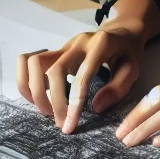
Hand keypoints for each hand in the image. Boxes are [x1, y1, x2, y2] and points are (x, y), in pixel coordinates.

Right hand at [15, 22, 147, 134]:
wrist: (121, 32)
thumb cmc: (127, 53)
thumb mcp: (133, 69)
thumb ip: (117, 88)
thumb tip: (95, 107)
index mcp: (99, 46)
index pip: (80, 78)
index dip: (72, 104)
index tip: (69, 126)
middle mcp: (76, 43)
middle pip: (53, 70)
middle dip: (53, 101)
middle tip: (60, 123)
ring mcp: (63, 45)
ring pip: (33, 62)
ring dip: (33, 89)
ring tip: (46, 110)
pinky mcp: (55, 51)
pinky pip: (29, 61)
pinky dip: (26, 80)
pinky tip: (38, 96)